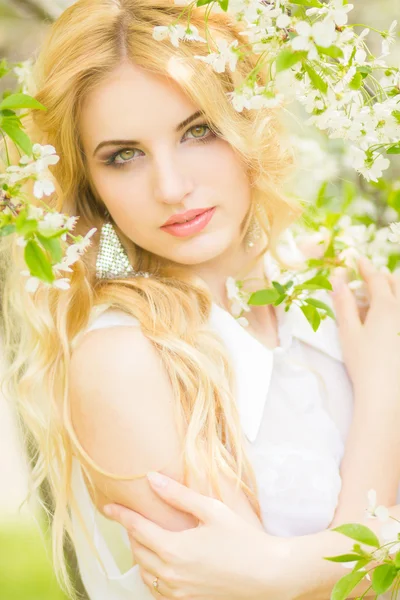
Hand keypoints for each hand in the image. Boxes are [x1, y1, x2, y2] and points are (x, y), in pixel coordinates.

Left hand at [104, 472, 288, 599]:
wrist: (268, 575)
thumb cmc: (242, 539)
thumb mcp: (211, 509)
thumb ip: (178, 495)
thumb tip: (151, 478)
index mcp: (173, 549)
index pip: (136, 529)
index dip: (120, 515)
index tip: (108, 506)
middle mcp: (171, 574)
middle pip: (138, 551)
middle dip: (131, 533)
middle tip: (131, 518)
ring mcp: (179, 592)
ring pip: (145, 572)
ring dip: (140, 554)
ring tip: (144, 538)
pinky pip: (157, 589)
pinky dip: (152, 574)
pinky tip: (159, 564)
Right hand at [331, 256, 399, 396]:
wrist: (385, 394)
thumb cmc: (363, 363)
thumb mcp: (348, 331)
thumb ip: (344, 302)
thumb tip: (337, 278)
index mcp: (387, 307)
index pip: (376, 279)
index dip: (365, 268)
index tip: (358, 260)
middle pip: (396, 284)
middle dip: (383, 278)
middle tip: (369, 278)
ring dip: (392, 293)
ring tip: (378, 299)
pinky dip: (394, 309)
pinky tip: (386, 321)